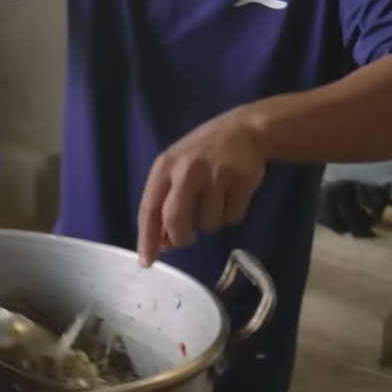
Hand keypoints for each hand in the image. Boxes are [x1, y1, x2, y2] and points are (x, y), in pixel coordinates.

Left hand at [136, 109, 268, 266]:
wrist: (244, 130)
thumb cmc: (202, 154)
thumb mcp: (176, 168)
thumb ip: (165, 201)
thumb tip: (163, 243)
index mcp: (165, 167)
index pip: (149, 208)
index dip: (147, 238)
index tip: (147, 261)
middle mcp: (187, 170)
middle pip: (175, 219)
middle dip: (181, 238)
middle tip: (187, 239)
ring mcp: (216, 175)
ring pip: (208, 224)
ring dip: (211, 222)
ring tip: (216, 199)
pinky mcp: (241, 182)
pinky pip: (232, 218)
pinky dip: (232, 215)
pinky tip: (232, 195)